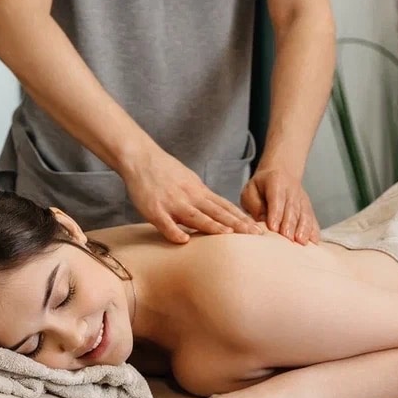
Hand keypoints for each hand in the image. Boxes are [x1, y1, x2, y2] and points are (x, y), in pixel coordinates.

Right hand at [120, 149, 261, 243]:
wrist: (140, 158)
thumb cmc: (164, 171)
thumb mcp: (189, 181)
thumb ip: (203, 197)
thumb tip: (219, 212)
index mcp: (199, 191)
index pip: (225, 207)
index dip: (241, 218)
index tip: (257, 229)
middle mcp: (190, 197)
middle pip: (217, 212)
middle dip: (236, 224)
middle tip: (254, 234)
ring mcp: (172, 203)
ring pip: (195, 216)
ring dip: (212, 226)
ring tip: (228, 235)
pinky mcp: (154, 210)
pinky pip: (165, 223)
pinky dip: (174, 231)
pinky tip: (183, 240)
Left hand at [241, 167, 320, 244]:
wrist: (281, 172)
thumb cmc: (261, 186)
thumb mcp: (251, 190)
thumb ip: (255, 205)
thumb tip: (263, 221)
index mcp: (276, 182)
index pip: (277, 198)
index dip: (276, 213)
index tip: (274, 228)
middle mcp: (292, 189)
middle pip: (292, 208)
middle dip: (290, 224)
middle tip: (288, 238)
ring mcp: (303, 199)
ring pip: (305, 214)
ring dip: (304, 229)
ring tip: (302, 242)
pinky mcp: (309, 207)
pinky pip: (313, 219)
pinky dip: (314, 230)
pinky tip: (314, 242)